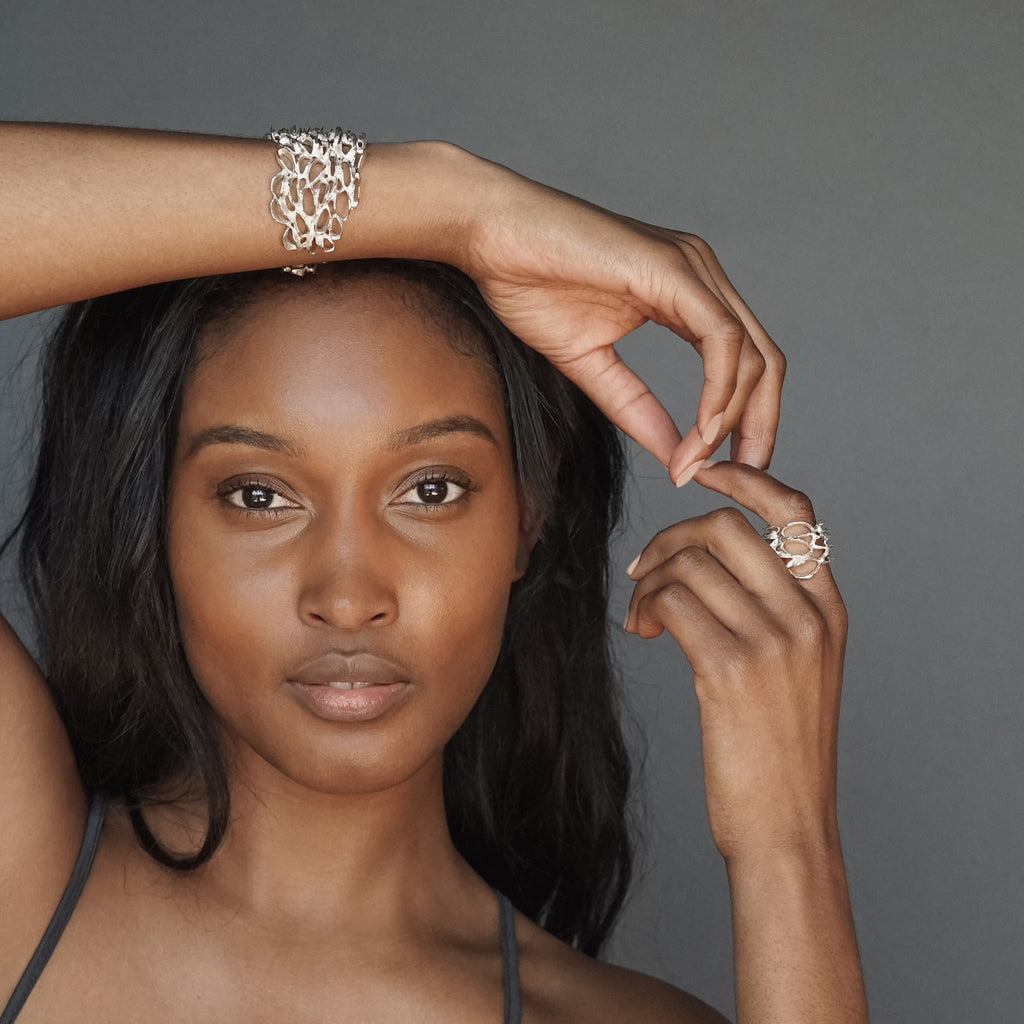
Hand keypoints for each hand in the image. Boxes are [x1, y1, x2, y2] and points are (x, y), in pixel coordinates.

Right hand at [460, 169, 784, 481]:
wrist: (491, 235)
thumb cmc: (530, 283)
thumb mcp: (591, 364)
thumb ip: (636, 407)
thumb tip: (676, 455)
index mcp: (687, 294)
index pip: (743, 364)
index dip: (743, 421)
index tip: (718, 469)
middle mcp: (701, 277)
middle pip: (763, 361)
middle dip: (760, 426)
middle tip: (741, 477)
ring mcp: (693, 268)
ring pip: (749, 354)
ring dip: (732, 419)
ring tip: (701, 463)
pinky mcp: (674, 269)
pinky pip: (720, 339)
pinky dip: (717, 392)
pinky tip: (699, 431)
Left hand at [623, 461, 846, 860]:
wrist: (786, 826)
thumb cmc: (780, 750)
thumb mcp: (799, 670)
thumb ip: (773, 610)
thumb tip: (709, 561)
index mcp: (828, 609)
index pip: (795, 513)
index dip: (745, 481)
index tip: (704, 474)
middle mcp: (807, 616)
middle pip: (727, 529)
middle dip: (671, 536)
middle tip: (643, 569)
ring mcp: (773, 641)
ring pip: (691, 562)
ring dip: (650, 578)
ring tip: (642, 614)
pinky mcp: (731, 668)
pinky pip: (672, 600)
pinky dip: (645, 605)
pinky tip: (642, 630)